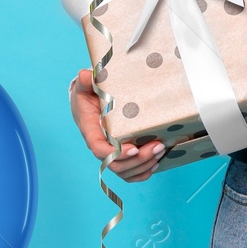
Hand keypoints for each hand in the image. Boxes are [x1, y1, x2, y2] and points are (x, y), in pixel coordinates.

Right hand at [69, 68, 166, 182]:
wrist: (90, 100)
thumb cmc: (88, 94)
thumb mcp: (85, 86)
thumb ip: (85, 81)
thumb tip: (85, 75)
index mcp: (91, 132)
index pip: (99, 149)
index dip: (116, 154)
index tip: (133, 149)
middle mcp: (101, 146)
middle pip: (116, 165)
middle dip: (138, 160)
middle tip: (158, 146)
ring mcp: (111, 153)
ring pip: (125, 171)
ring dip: (144, 166)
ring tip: (161, 151)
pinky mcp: (122, 155)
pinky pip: (131, 172)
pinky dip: (143, 172)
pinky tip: (157, 162)